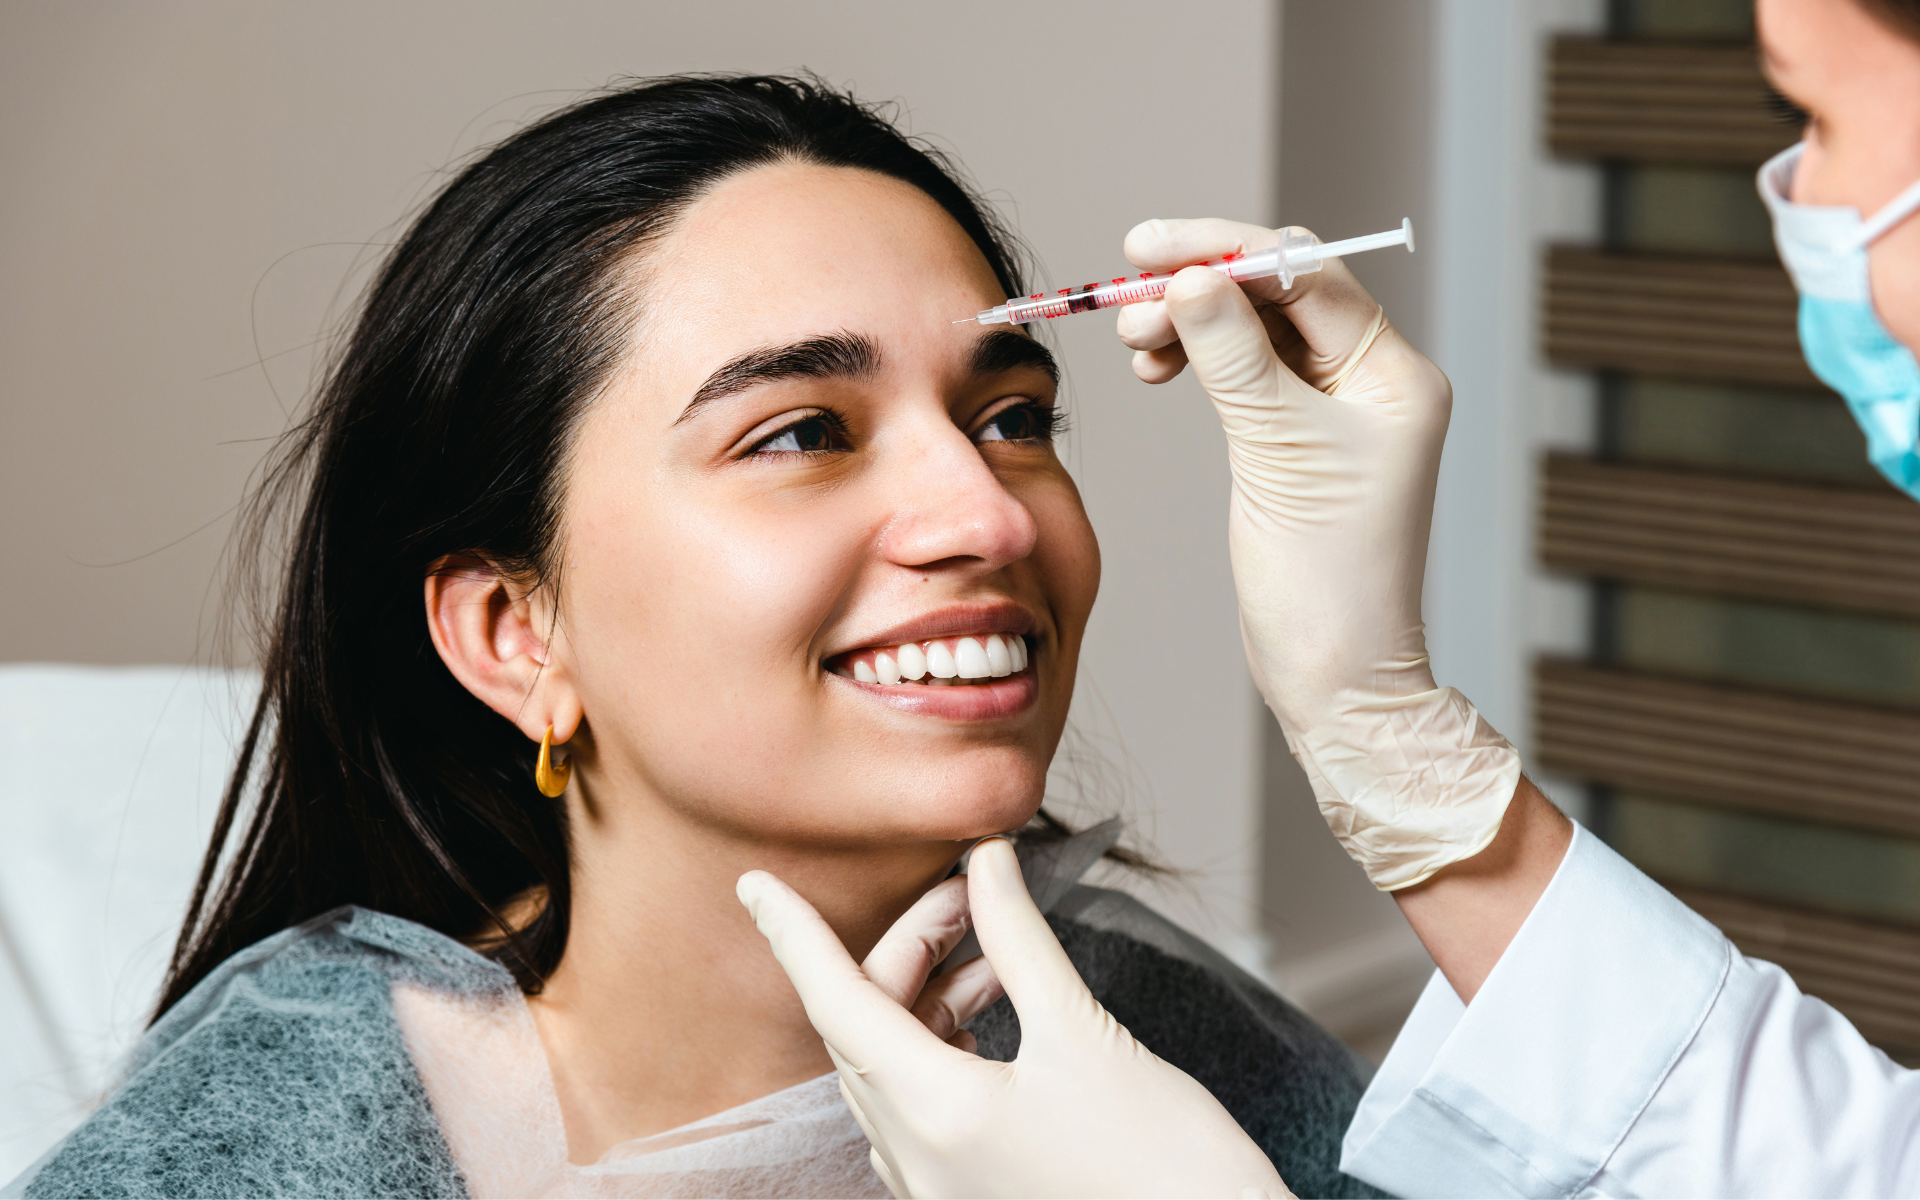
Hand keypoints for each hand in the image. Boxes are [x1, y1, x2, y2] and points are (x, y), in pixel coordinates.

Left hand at [737, 839, 1290, 1198]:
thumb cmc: (1165, 1165)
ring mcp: (939, 1187)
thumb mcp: (1085, 1034)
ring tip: (993, 947)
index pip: (834, 1003)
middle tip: (969, 891)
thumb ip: (1020, 940)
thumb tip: (987, 864)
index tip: (756, 885)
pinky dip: (946, 1042)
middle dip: (907, 946)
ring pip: (894, 1067)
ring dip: (929, 994)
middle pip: (867, 1028)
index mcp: (935, 1114)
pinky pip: (924, 1106)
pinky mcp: (968, 1195)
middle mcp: (917, 1159)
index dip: (793, 935)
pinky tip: (996, 1007)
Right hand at [1116, 220, 1519, 890]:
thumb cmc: (1327, 578)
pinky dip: (1195, 359)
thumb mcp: (1277, 454)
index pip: (1305, 275)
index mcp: (1393, 373)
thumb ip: (1233, 358)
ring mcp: (1333, 410)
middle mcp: (1370, 380)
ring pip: (1251, 330)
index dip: (1223, 251)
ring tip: (1133, 341)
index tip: (1147, 249)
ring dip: (1188, 321)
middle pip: (1276, 294)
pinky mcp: (1296, 438)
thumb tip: (1191, 279)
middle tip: (1125, 298)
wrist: (1335, 674)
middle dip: (1198, 285)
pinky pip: (1241, 371)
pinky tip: (1156, 365)